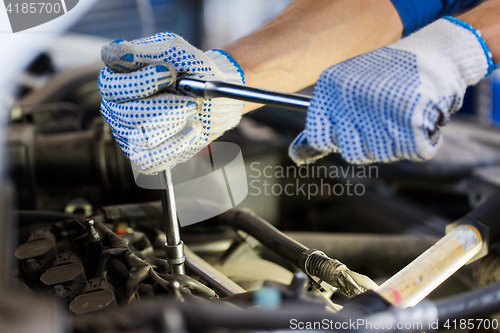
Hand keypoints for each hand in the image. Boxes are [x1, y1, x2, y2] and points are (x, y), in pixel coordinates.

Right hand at [98, 32, 244, 174]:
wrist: (214, 96)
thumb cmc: (191, 70)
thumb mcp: (174, 51)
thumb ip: (145, 51)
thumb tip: (113, 52)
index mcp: (116, 80)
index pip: (111, 86)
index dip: (141, 81)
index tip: (170, 72)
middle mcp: (116, 108)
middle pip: (128, 114)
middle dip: (167, 106)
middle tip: (190, 98)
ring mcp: (127, 134)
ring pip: (143, 136)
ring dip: (176, 122)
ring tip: (192, 110)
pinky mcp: (144, 156)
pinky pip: (151, 159)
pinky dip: (177, 145)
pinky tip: (191, 129)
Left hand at [289, 18, 496, 164]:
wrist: (437, 53)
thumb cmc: (390, 73)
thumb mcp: (349, 84)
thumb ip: (330, 116)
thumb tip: (300, 153)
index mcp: (331, 90)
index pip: (319, 137)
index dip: (336, 139)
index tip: (348, 134)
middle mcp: (351, 103)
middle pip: (352, 152)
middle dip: (369, 143)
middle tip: (385, 120)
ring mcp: (380, 116)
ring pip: (381, 155)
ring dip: (395, 141)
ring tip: (403, 112)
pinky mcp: (412, 127)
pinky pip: (412, 151)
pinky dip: (419, 140)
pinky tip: (420, 117)